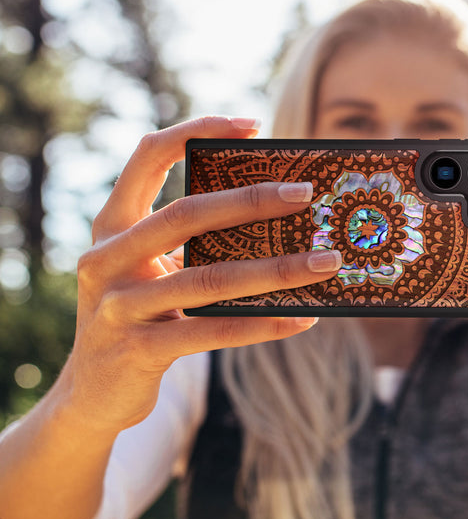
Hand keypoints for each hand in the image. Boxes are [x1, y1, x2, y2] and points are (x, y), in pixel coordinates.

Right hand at [62, 116, 340, 434]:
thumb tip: (275, 219)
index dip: (196, 130)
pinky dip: (263, 324)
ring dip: (277, 270)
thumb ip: (190, 242)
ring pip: (209, 278)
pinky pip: (213, 332)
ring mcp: (118, 306)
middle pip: (185, 214)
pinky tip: (302, 318)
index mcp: (113, 225)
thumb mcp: (150, 269)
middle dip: (251, 200)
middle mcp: (107, 258)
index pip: (148, 156)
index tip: (252, 125)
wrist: (92, 393)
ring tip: (326, 262)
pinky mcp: (138, 350)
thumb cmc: (138, 314)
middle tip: (304, 195)